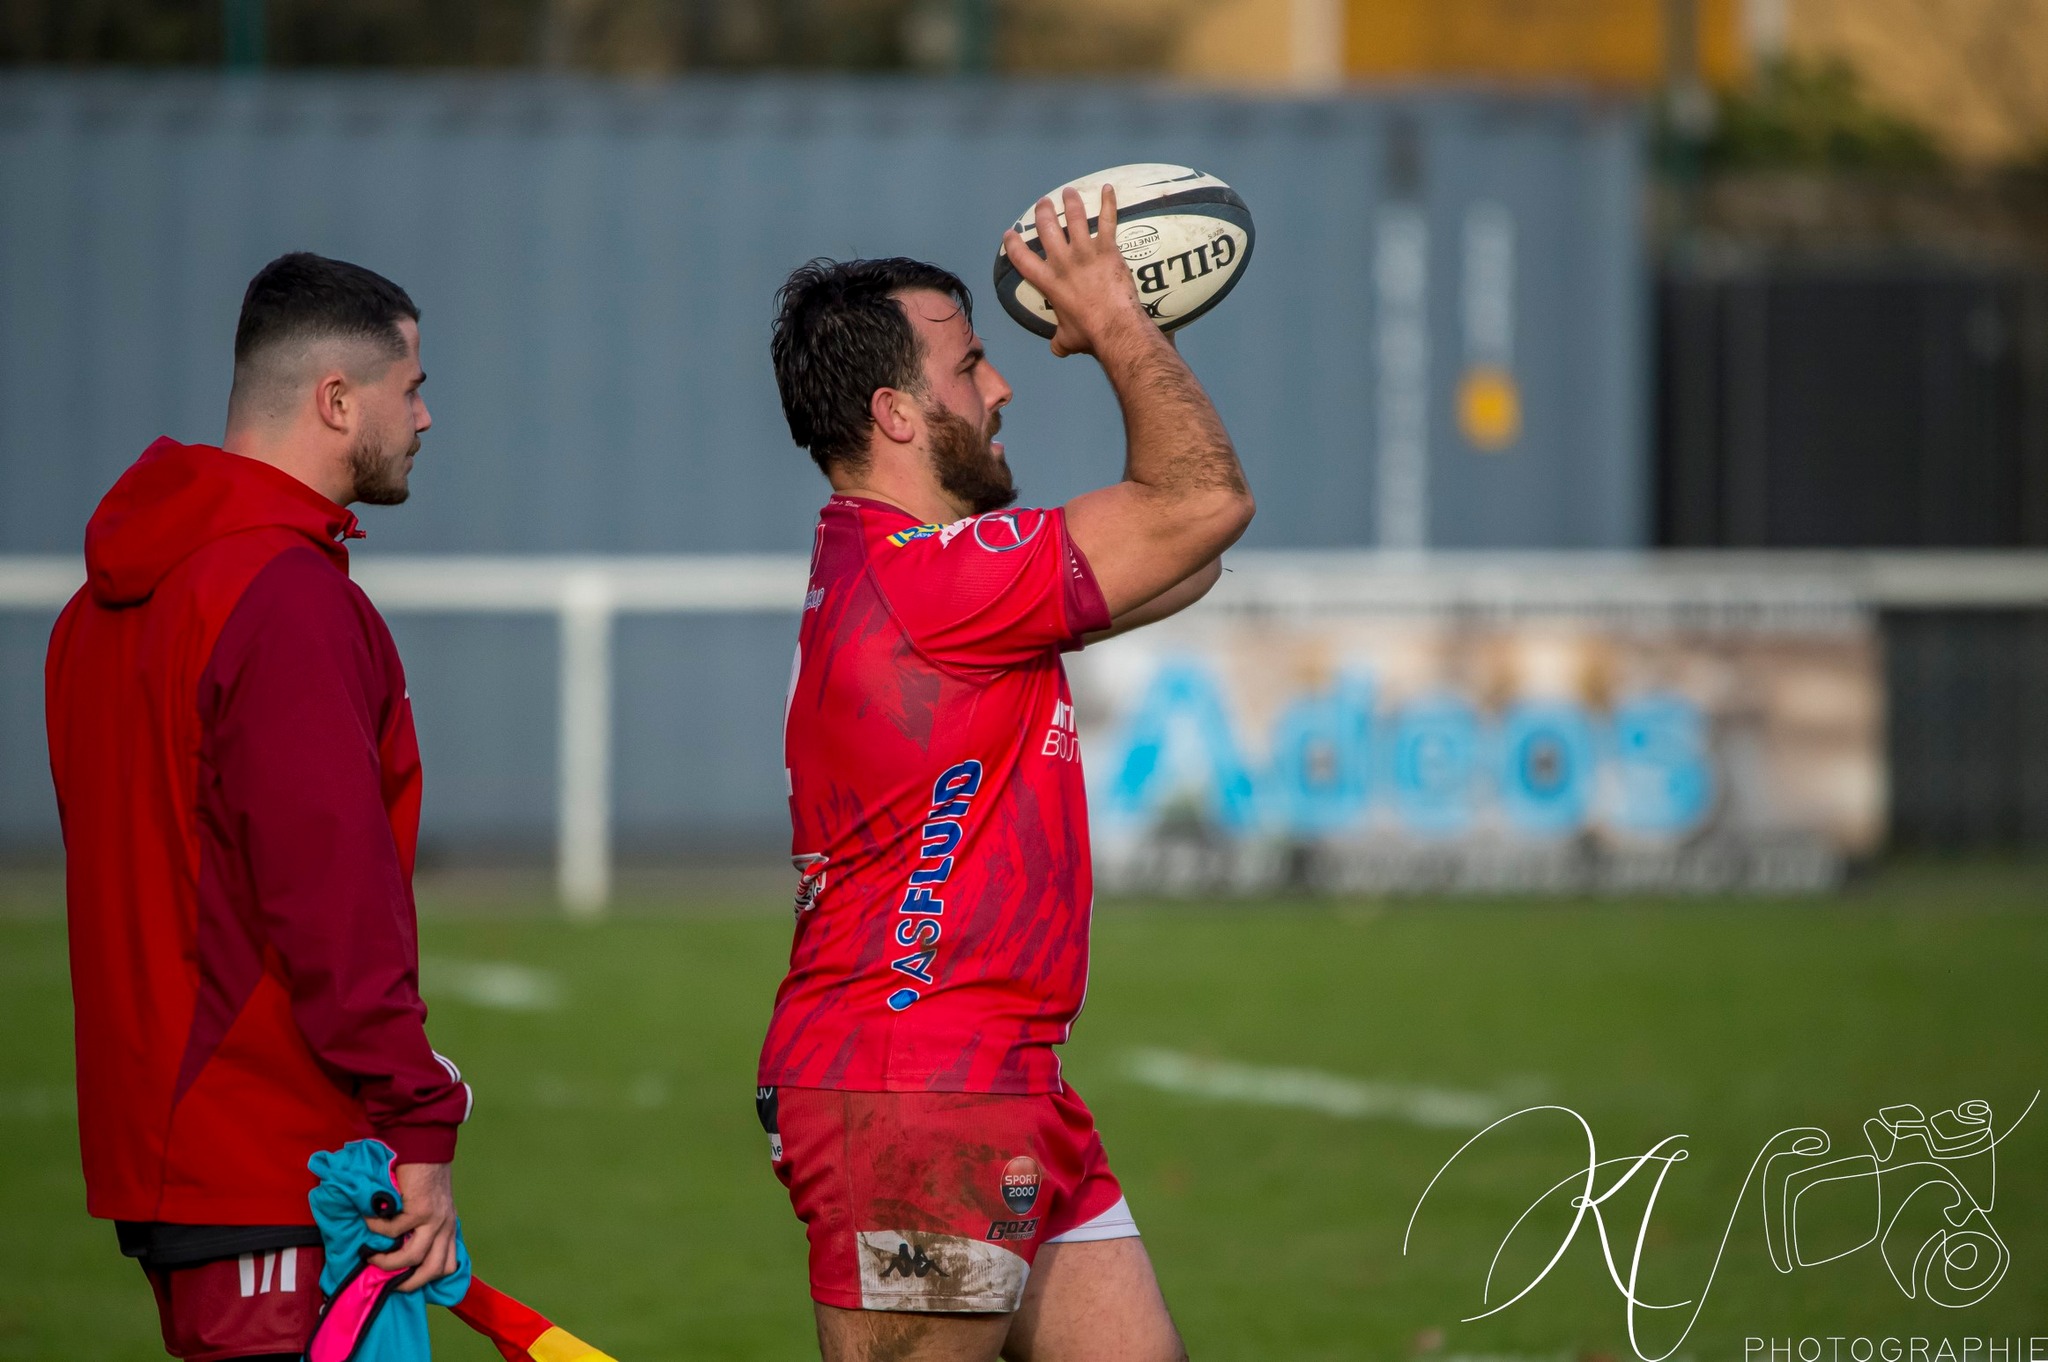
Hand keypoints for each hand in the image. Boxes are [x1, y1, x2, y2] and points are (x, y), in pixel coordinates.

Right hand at [366, 1161, 458, 1291]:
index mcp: (448, 1226)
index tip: (406, 1280)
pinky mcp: (419, 1209)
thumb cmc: (422, 1174)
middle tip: (387, 1282)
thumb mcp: (431, 1204)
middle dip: (409, 1283)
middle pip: (433, 1269)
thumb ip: (423, 1225)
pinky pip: (392, 1231)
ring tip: (371, 1256)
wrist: (423, 1146)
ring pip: (412, 1257)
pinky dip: (376, 1229)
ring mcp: (434, 1219)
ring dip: (388, 1261)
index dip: (428, 1278)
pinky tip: (368, 1220)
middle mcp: (445, 1225)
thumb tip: (400, 1248)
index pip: (448, 1264)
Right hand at [1001, 186, 1153, 359]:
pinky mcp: (1108, 249)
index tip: (1010, 234)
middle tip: (1043, 203)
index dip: (1013, 244)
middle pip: (1047, 228)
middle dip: (1043, 212)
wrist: (1116, 327)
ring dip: (1070, 202)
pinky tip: (1108, 189)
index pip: (1022, 258)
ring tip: (1068, 192)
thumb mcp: (1066, 340)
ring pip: (1075, 217)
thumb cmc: (1090, 334)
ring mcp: (1086, 253)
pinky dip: (1108, 202)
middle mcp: (1063, 262)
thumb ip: (1059, 340)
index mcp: (1049, 282)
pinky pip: (1108, 220)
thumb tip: (1056, 348)